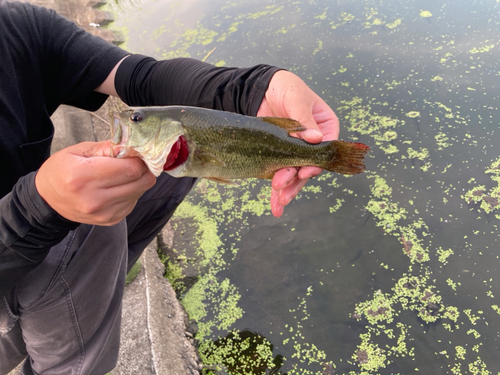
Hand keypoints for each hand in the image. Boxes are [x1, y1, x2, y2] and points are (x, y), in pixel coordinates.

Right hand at [35, 141, 155, 225]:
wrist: (47, 200)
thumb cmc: (62, 171)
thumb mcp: (78, 150)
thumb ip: (107, 147)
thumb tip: (132, 145)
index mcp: (84, 176)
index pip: (131, 169)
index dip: (139, 158)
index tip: (136, 153)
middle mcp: (95, 199)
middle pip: (142, 182)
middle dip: (143, 168)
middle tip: (133, 162)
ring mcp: (104, 213)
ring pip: (141, 192)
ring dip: (137, 181)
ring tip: (120, 175)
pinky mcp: (111, 220)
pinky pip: (133, 202)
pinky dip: (131, 192)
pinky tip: (116, 188)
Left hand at [257, 70, 339, 216]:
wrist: (262, 88)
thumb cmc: (286, 87)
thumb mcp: (296, 98)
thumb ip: (305, 119)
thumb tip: (316, 139)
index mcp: (325, 126)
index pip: (325, 149)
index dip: (316, 164)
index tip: (304, 172)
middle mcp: (314, 143)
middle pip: (309, 166)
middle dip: (296, 180)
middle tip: (281, 188)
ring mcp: (296, 151)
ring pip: (295, 174)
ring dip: (287, 188)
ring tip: (278, 200)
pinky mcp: (279, 155)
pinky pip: (280, 173)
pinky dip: (277, 189)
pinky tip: (275, 204)